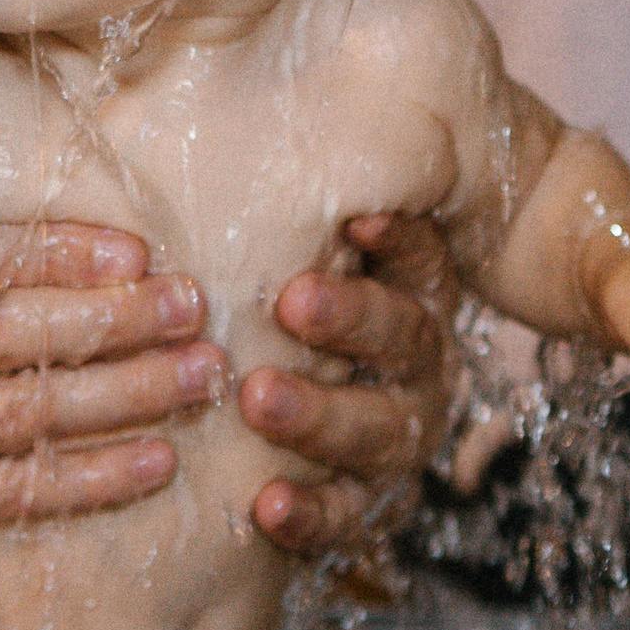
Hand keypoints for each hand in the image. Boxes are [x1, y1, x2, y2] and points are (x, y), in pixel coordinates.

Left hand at [246, 210, 456, 552]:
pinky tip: (267, 506)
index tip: (355, 218)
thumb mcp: (290, 259)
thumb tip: (212, 114)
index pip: (417, 257)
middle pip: (401, 338)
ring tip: (257, 398)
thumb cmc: (280, 316)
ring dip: (318, 415)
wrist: (295, 439)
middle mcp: (417, 362)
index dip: (394, 239)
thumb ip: (279, 215)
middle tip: (291, 301)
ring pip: (377, 429)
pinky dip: (311, 514)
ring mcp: (397, 436)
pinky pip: (347, 515)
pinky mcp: (366, 505)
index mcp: (409, 293)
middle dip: (349, 319)